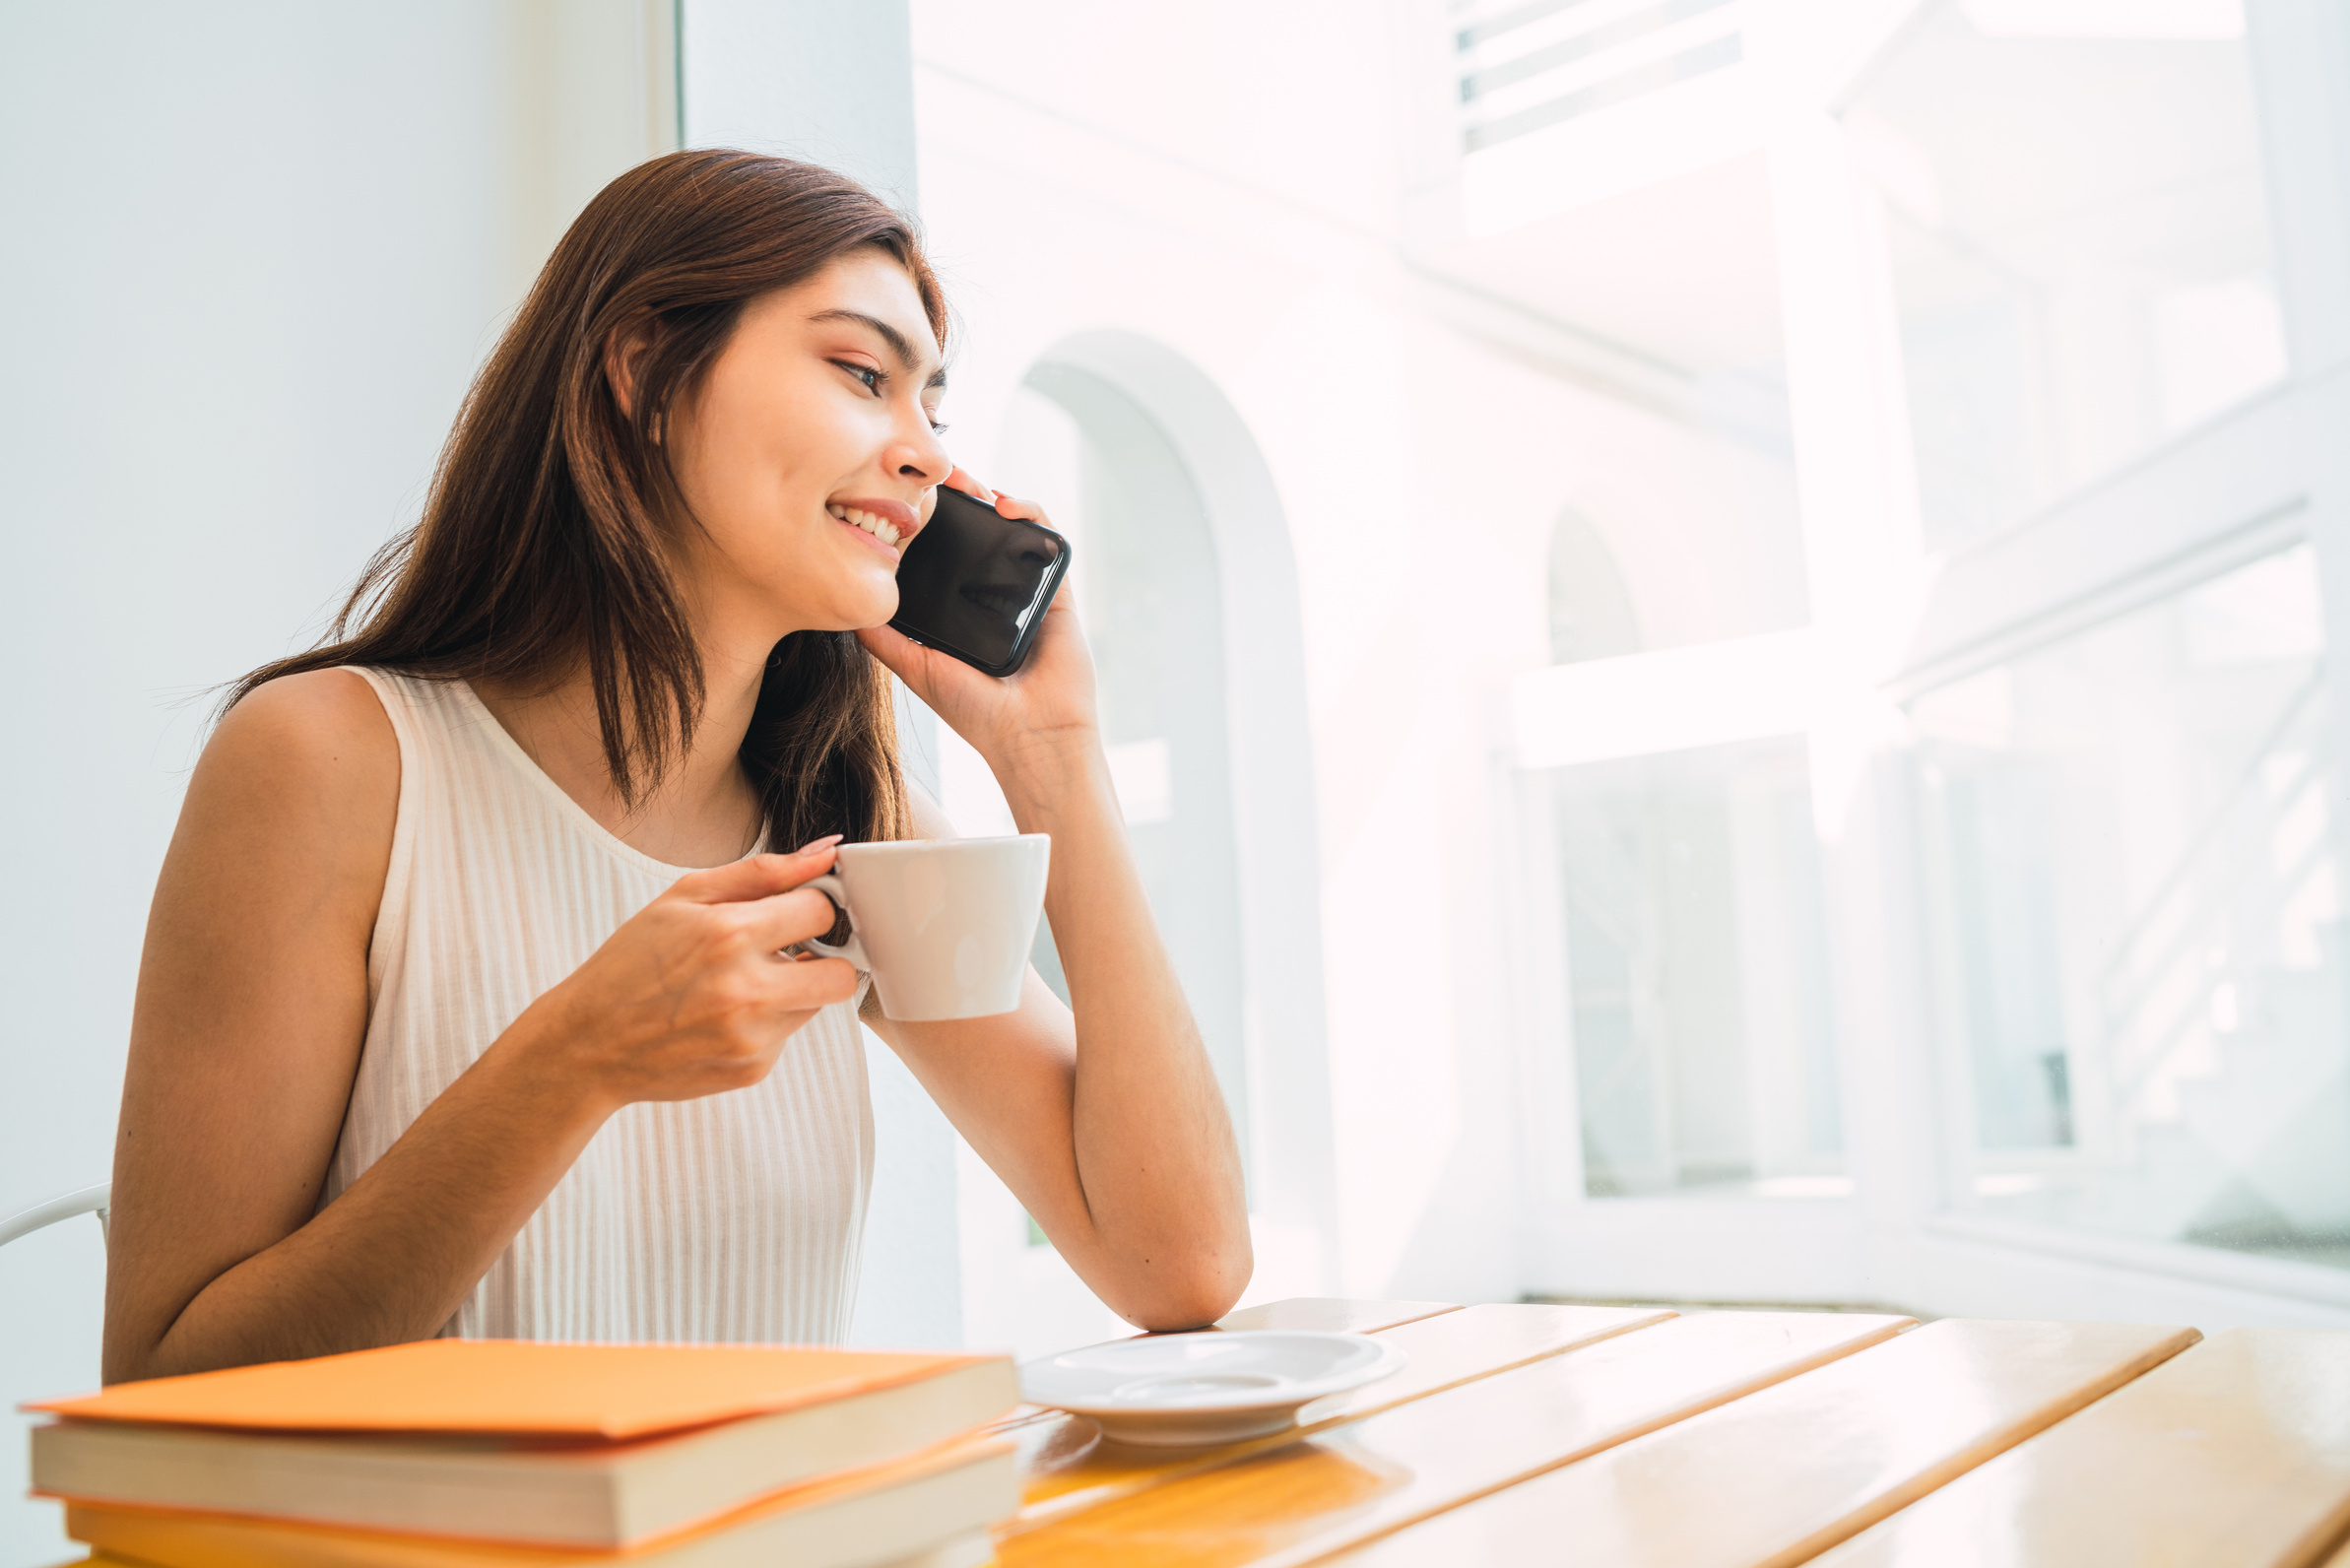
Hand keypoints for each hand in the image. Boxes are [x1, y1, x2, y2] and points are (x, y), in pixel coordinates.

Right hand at [507, 842, 856, 1111]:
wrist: (588, 1043)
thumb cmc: (632, 963)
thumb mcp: (685, 897)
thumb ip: (763, 872)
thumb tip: (827, 852)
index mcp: (730, 935)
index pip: (822, 912)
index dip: (811, 907)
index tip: (794, 911)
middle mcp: (747, 991)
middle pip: (843, 974)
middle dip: (825, 959)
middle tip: (790, 952)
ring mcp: (752, 1037)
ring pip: (816, 1005)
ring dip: (792, 990)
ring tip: (740, 985)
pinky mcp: (753, 1069)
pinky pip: (788, 1036)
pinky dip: (766, 1023)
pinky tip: (722, 1018)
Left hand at [859, 467, 1101, 774]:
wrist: (1031, 734)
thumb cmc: (976, 711)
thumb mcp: (916, 669)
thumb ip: (884, 640)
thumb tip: (846, 610)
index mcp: (960, 608)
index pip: (942, 552)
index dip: (925, 521)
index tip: (902, 498)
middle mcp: (993, 593)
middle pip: (974, 531)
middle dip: (955, 497)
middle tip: (931, 476)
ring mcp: (1026, 589)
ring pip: (1010, 526)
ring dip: (989, 495)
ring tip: (966, 484)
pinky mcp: (1057, 589)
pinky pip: (1048, 539)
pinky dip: (1031, 513)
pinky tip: (1005, 506)